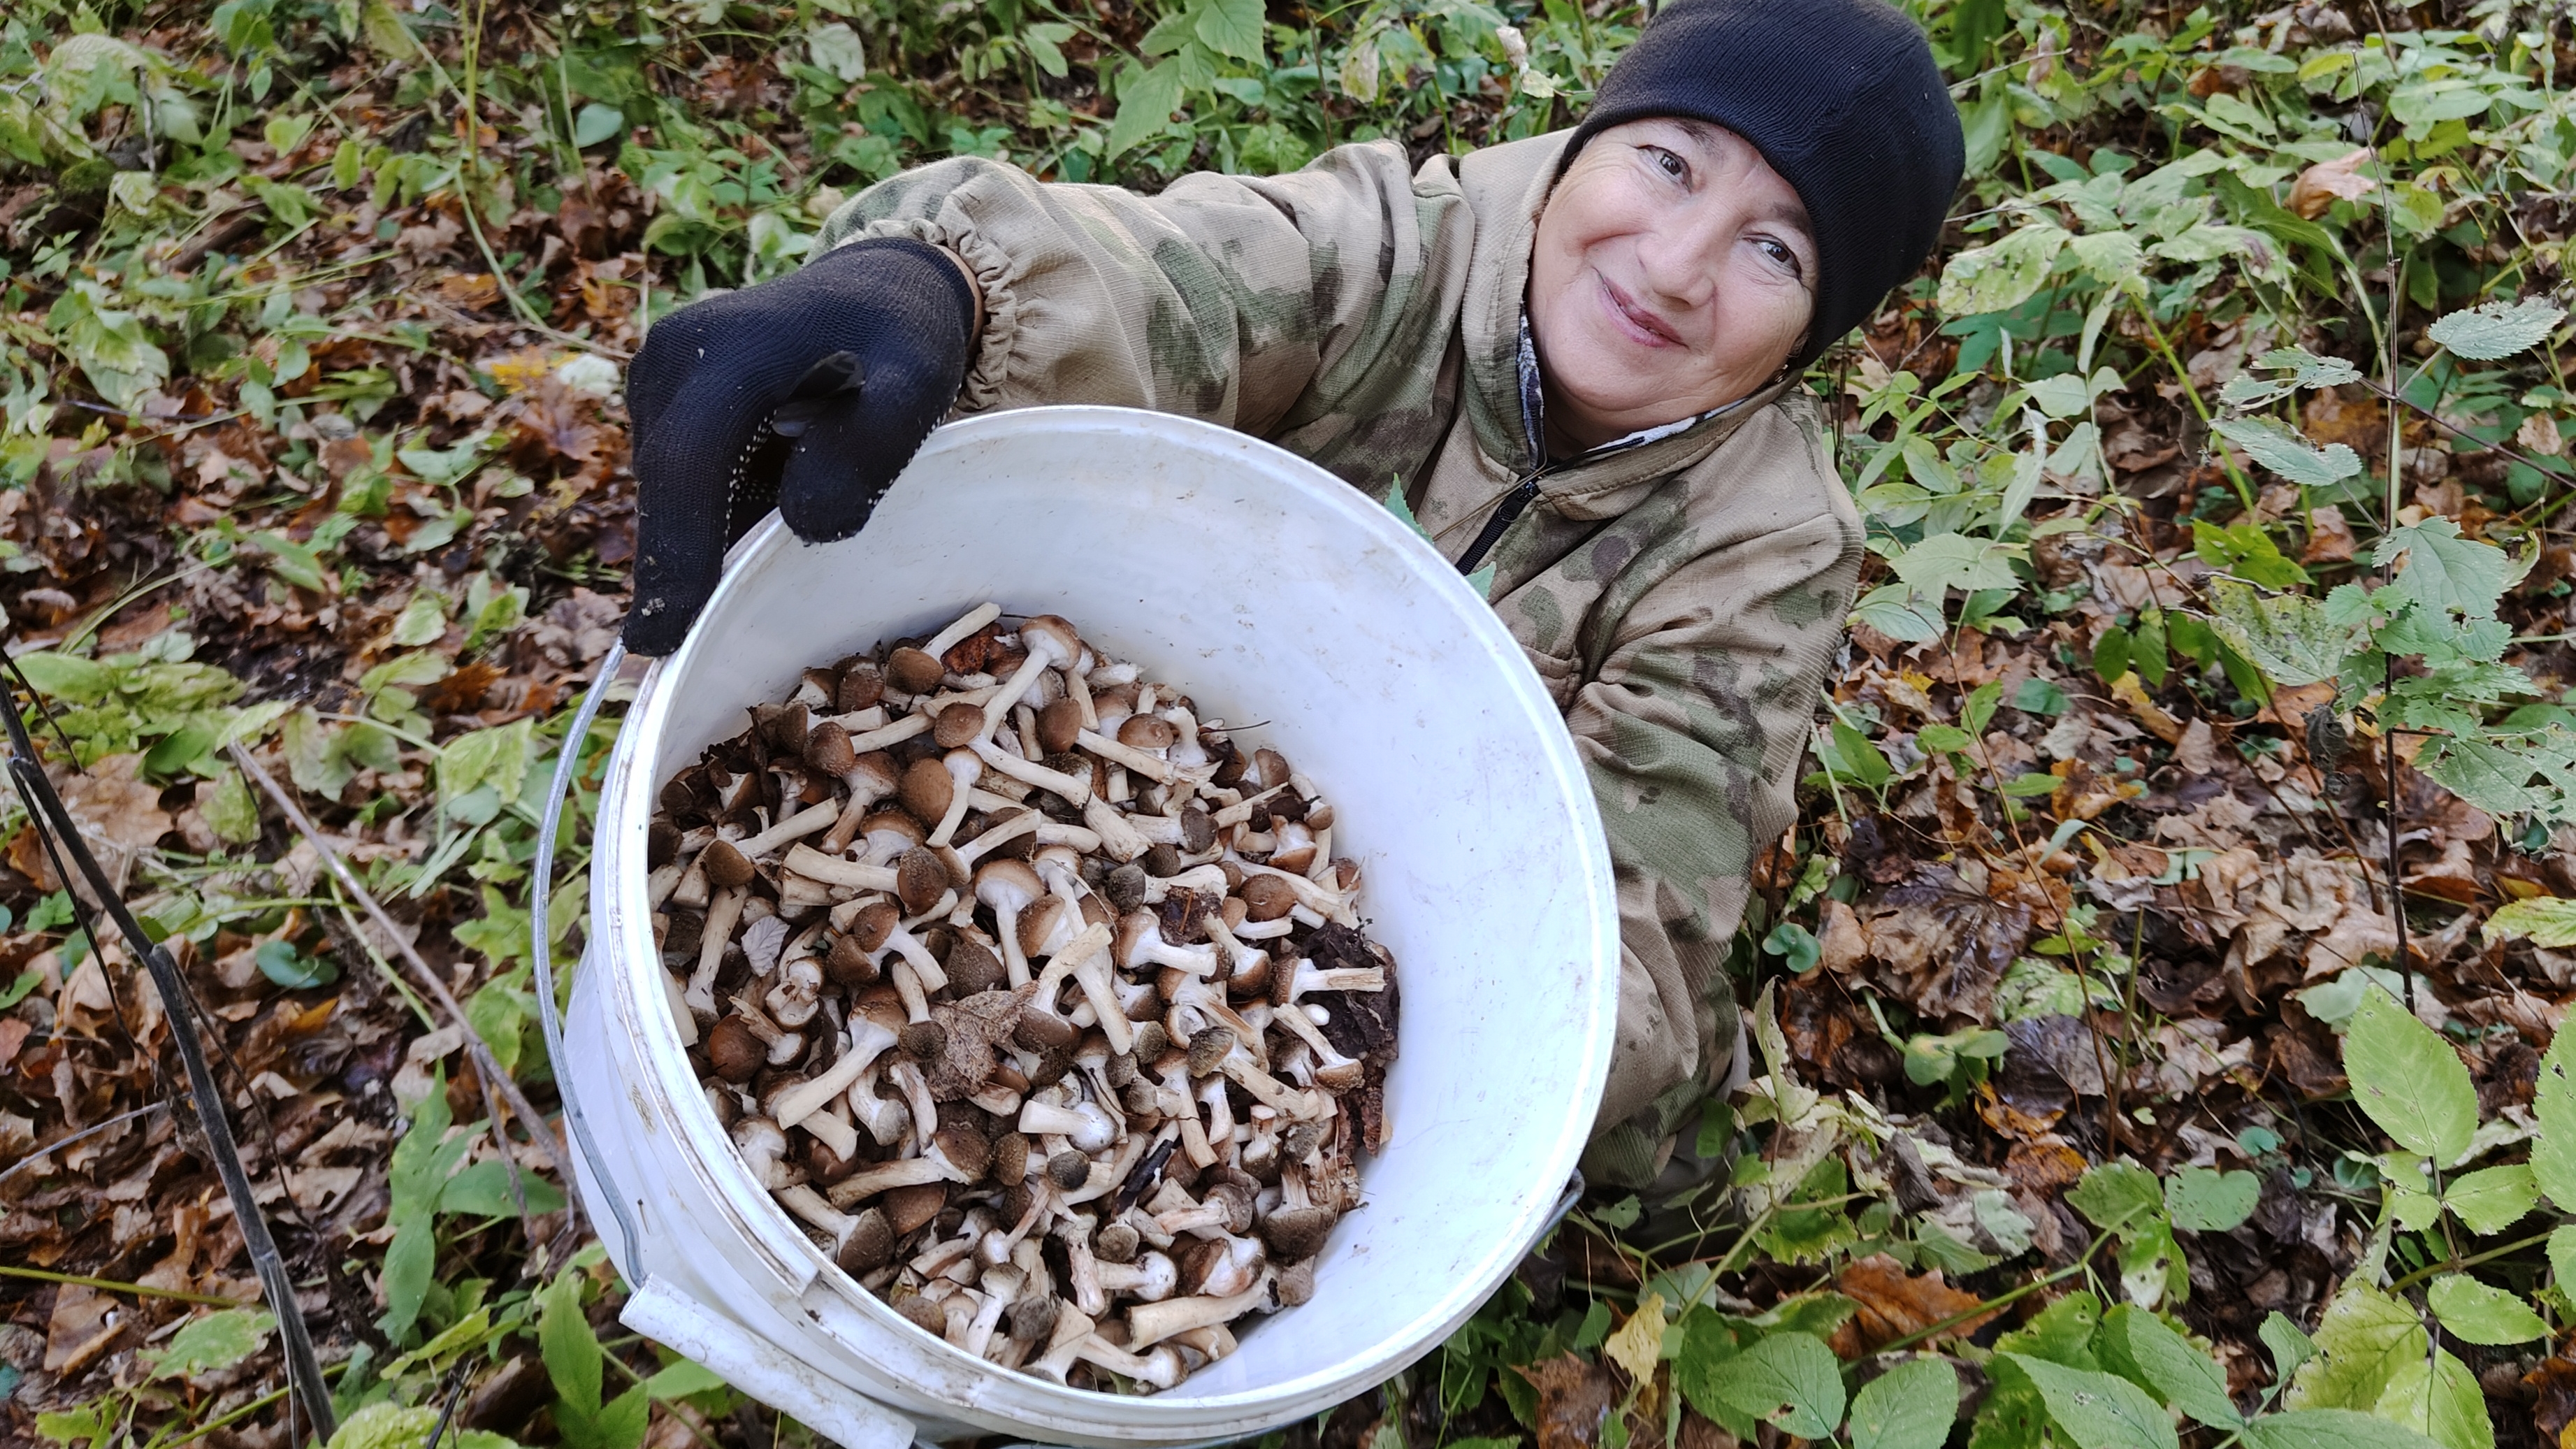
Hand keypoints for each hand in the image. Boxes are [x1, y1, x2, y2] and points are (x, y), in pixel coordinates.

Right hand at [622, 237, 979, 655]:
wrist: (876, 290)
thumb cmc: (900, 340)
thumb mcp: (915, 385)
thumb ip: (868, 449)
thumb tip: (803, 522)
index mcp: (726, 347)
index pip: (688, 463)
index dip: (676, 553)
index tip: (662, 640)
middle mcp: (671, 359)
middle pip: (672, 488)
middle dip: (694, 560)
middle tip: (722, 633)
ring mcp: (657, 379)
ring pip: (675, 492)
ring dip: (720, 528)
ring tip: (786, 523)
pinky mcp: (662, 402)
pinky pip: (684, 481)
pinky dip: (723, 508)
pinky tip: (774, 496)